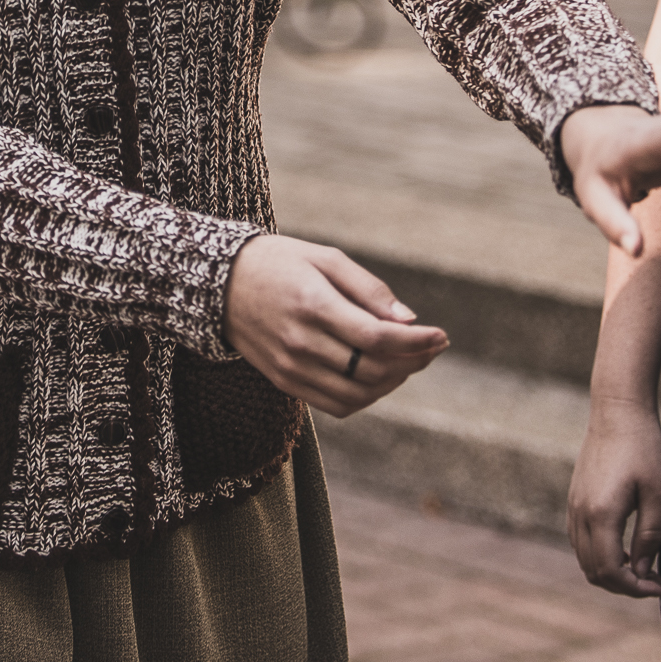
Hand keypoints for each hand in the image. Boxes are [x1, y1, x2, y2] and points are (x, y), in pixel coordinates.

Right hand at [224, 235, 448, 417]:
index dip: (417, 342)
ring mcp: (291, 368)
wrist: (218, 284)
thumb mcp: (324, 257)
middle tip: (431, 346)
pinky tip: (378, 375)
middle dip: (413, 361)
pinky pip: (337, 404)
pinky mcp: (285, 382)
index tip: (441, 335)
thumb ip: (368, 288)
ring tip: (409, 361)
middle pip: (373, 370)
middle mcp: (301, 343)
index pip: (377, 339)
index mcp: (313, 305)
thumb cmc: (279, 263)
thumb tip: (408, 320)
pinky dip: (367, 396)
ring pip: (359, 394)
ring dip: (393, 382)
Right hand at [567, 395, 660, 596]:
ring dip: (610, 572)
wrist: (617, 412)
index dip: (635, 588)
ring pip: (583, 558)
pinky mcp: (574, 499)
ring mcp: (573, 506)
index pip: (610, 571)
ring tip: (642, 568)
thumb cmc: (644, 448)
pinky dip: (599, 555)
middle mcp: (580, 514)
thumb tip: (644, 572)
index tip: (660, 586)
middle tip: (653, 582)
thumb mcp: (658, 493)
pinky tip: (624, 549)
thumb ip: (650, 535)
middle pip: (593, 571)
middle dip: (623, 586)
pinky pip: (579, 541)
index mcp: (602, 514)